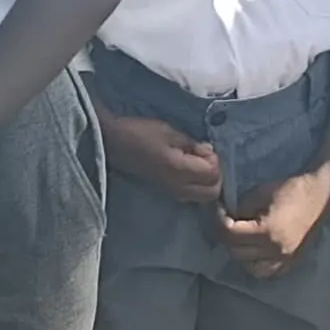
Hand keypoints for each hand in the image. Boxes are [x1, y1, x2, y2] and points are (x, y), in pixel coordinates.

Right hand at [96, 108, 222, 207]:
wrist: (114, 144)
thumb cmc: (140, 133)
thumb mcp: (170, 132)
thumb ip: (193, 144)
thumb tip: (209, 152)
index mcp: (180, 171)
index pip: (214, 175)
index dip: (213, 158)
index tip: (200, 146)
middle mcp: (179, 188)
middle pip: (213, 191)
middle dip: (214, 173)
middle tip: (201, 155)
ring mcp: (173, 194)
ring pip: (205, 196)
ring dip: (206, 180)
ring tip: (194, 160)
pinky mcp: (168, 193)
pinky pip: (193, 195)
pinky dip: (197, 184)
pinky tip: (187, 169)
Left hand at [219, 155, 329, 279]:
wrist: (322, 194)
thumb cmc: (292, 189)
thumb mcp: (260, 192)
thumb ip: (240, 207)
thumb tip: (227, 215)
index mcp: (268, 233)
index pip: (229, 235)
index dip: (218, 219)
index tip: (219, 208)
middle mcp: (276, 252)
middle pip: (236, 252)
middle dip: (226, 236)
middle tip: (227, 220)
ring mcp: (286, 260)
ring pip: (250, 268)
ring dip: (241, 254)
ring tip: (241, 237)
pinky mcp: (293, 262)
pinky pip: (268, 272)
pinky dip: (257, 264)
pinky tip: (256, 250)